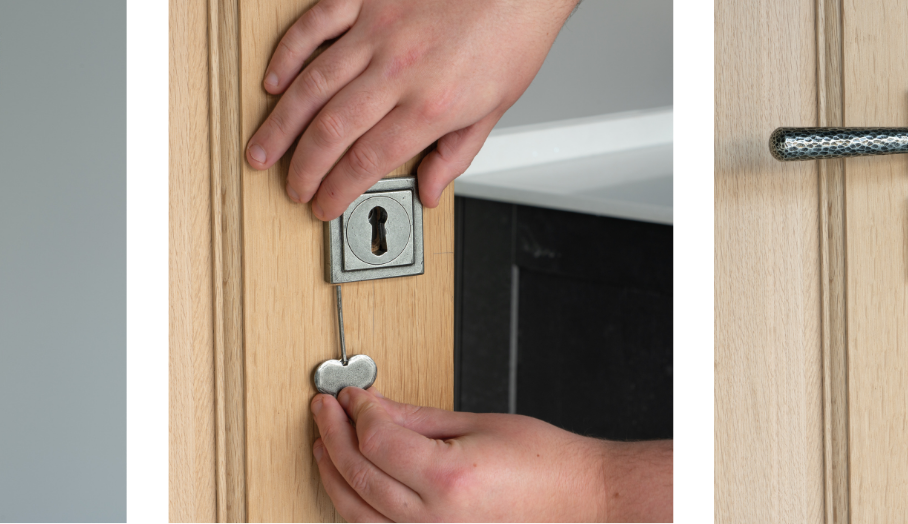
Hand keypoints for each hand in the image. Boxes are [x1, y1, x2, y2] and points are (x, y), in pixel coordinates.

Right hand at [246, 0, 620, 220]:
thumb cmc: (515, 31)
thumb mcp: (495, 107)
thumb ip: (456, 154)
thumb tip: (431, 192)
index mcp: (434, 104)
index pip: (367, 162)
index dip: (338, 192)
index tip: (324, 205)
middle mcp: (402, 69)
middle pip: (332, 132)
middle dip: (303, 169)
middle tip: (291, 187)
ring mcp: (380, 27)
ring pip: (313, 86)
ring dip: (282, 125)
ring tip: (264, 151)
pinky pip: (314, 25)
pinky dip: (288, 55)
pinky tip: (275, 82)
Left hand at [310, 386, 610, 522]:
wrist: (582, 501)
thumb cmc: (547, 465)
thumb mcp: (477, 424)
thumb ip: (415, 418)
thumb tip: (371, 404)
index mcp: (449, 479)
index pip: (376, 441)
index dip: (355, 412)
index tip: (349, 395)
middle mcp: (437, 519)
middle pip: (358, 477)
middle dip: (333, 438)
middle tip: (325, 411)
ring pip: (357, 515)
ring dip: (334, 476)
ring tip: (326, 445)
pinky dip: (356, 510)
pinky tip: (350, 485)